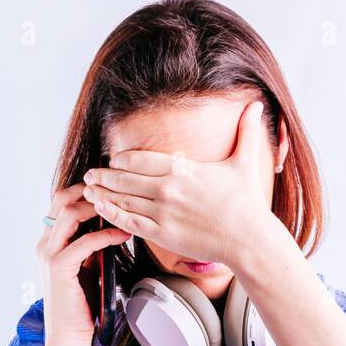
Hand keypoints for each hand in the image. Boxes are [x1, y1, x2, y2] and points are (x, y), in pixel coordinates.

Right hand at [36, 182, 130, 342]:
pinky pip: (84, 242)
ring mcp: (49, 254)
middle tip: (115, 188)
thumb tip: (112, 225)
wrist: (69, 334)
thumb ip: (92, 246)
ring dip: (97, 206)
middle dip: (88, 189)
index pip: (61, 202)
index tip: (108, 187)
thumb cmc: (81, 303)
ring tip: (120, 206)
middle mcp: (45, 243)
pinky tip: (123, 235)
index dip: (83, 190)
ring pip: (69, 214)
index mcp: (49, 241)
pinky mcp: (59, 267)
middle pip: (61, 199)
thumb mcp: (88, 266)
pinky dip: (105, 235)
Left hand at [81, 101, 275, 266]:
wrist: (249, 240)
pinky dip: (111, 214)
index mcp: (182, 169)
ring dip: (102, 194)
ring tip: (87, 191)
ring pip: (123, 200)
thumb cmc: (247, 204)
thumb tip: (257, 105)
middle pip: (125, 178)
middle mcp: (168, 189)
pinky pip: (129, 222)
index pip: (141, 159)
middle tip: (89, 174)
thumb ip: (247, 132)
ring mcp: (163, 213)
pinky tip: (101, 209)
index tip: (112, 160)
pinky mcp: (162, 235)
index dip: (122, 160)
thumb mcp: (245, 162)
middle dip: (103, 175)